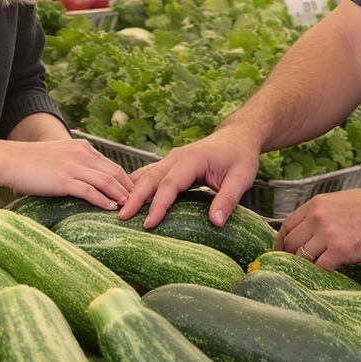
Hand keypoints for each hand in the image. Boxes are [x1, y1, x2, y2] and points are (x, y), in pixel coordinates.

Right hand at [0, 139, 132, 211]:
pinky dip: (104, 200)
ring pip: (106, 181)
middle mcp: (81, 154)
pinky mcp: (64, 180)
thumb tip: (85, 179)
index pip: (111, 165)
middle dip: (129, 188)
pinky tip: (112, 208)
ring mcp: (73, 166)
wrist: (8, 160)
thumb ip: (73, 163)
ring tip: (131, 207)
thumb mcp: (57, 156)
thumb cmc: (29, 162)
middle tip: (140, 202)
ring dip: (121, 195)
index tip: (134, 193)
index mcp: (81, 147)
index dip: (125, 180)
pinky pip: (90, 191)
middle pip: (114, 173)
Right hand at [119, 128, 260, 228]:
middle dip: (134, 198)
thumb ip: (228, 199)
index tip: (149, 224)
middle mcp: (176, 157)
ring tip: (118, 211)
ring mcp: (170, 159)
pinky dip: (136, 186)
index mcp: (192, 159)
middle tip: (122, 218)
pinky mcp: (169, 164)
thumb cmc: (240, 157)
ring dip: (131, 192)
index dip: (158, 205)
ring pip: (145, 175)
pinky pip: (149, 175)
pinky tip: (126, 199)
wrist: (237, 137)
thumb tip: (216, 223)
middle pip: (150, 178)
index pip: (170, 184)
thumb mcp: (242, 178)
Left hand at [274, 185, 360, 269]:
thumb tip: (315, 232)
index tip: (282, 253)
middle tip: (295, 270)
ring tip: (312, 276)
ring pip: (302, 257)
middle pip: (290, 243)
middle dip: (290, 258)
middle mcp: (317, 217)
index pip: (286, 226)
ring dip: (306, 268)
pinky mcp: (340, 250)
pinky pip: (320, 268)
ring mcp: (327, 234)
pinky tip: (328, 277)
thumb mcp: (343, 202)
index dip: (281, 243)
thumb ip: (325, 215)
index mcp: (316, 204)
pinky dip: (321, 275)